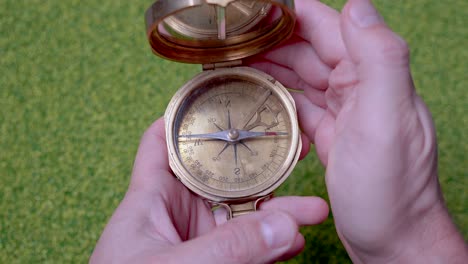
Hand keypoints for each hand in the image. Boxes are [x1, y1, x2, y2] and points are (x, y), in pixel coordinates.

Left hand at [90, 118, 328, 263]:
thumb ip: (228, 248)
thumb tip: (285, 225)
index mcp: (150, 200)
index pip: (161, 143)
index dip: (183, 117)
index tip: (220, 98)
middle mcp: (176, 215)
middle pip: (220, 179)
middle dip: (257, 166)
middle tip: (294, 153)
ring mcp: (196, 242)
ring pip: (241, 217)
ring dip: (276, 211)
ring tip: (311, 208)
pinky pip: (247, 250)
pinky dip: (272, 246)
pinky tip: (294, 241)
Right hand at [248, 0, 466, 261]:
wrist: (394, 241)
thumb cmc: (391, 189)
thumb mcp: (387, 121)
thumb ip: (380, 58)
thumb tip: (356, 6)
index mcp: (371, 75)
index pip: (327, 27)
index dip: (289, 15)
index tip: (253, 13)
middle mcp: (357, 88)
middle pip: (307, 50)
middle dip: (270, 42)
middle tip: (231, 43)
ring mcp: (342, 112)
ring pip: (300, 77)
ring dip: (269, 68)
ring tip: (235, 65)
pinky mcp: (330, 135)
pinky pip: (298, 106)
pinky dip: (277, 99)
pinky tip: (257, 98)